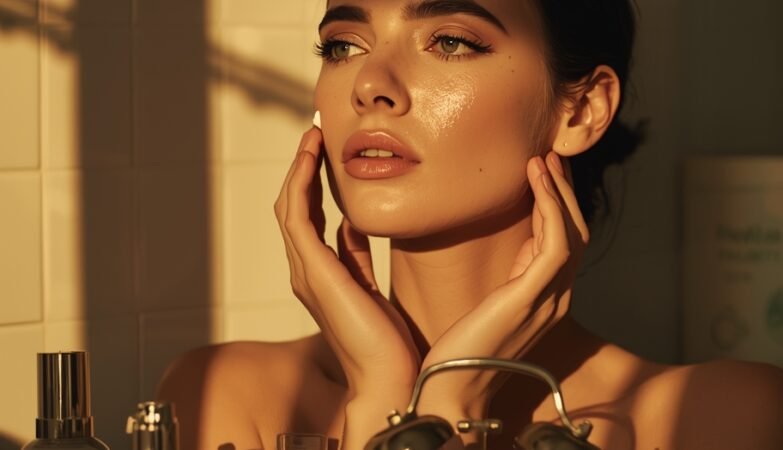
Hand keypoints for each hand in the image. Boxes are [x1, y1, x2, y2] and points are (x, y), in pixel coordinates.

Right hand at [273, 127, 420, 396]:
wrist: (388, 376)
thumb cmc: (386, 339)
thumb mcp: (369, 284)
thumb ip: (355, 255)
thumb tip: (352, 225)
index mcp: (319, 273)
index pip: (307, 217)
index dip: (312, 182)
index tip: (324, 151)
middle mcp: (305, 270)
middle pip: (293, 206)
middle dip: (302, 168)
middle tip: (315, 133)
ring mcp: (305, 272)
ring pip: (290, 207)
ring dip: (298, 169)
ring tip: (312, 137)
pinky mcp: (314, 272)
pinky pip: (297, 217)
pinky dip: (301, 184)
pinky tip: (311, 159)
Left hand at [417, 151, 589, 417]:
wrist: (452, 385)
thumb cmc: (463, 347)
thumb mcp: (494, 301)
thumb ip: (513, 276)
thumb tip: (519, 244)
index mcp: (548, 298)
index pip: (566, 242)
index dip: (560, 204)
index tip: (547, 171)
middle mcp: (558, 298)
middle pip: (576, 233)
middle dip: (565, 192)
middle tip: (552, 155)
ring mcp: (549, 299)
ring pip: (570, 233)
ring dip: (558, 192)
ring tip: (543, 158)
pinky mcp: (531, 298)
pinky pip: (553, 243)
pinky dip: (549, 207)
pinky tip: (536, 180)